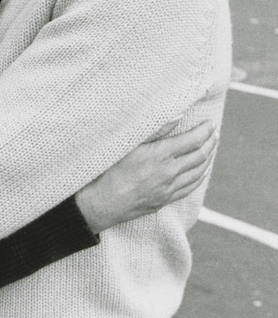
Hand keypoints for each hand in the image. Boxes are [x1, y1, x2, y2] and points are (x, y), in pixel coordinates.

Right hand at [75, 120, 217, 233]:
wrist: (104, 201)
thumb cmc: (111, 168)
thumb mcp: (130, 143)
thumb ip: (156, 129)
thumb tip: (178, 115)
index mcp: (161, 154)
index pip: (192, 140)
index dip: (204, 130)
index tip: (210, 123)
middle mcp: (170, 172)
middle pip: (199, 155)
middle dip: (210, 142)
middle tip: (214, 133)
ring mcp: (169, 188)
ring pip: (198, 172)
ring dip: (208, 158)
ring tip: (211, 148)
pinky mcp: (165, 199)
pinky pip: (190, 187)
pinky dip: (200, 177)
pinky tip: (202, 172)